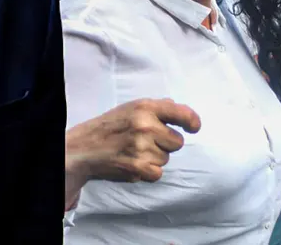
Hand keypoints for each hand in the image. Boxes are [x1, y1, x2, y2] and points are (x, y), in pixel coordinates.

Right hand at [66, 99, 200, 185]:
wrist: (85, 148)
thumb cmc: (110, 126)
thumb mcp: (131, 108)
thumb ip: (157, 108)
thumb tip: (180, 110)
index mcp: (145, 107)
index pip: (180, 113)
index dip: (192, 121)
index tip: (194, 128)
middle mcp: (145, 125)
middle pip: (177, 142)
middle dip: (165, 143)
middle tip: (145, 140)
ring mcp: (142, 148)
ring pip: (167, 158)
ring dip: (155, 157)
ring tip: (135, 151)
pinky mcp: (139, 168)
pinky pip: (158, 172)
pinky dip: (149, 171)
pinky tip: (134, 162)